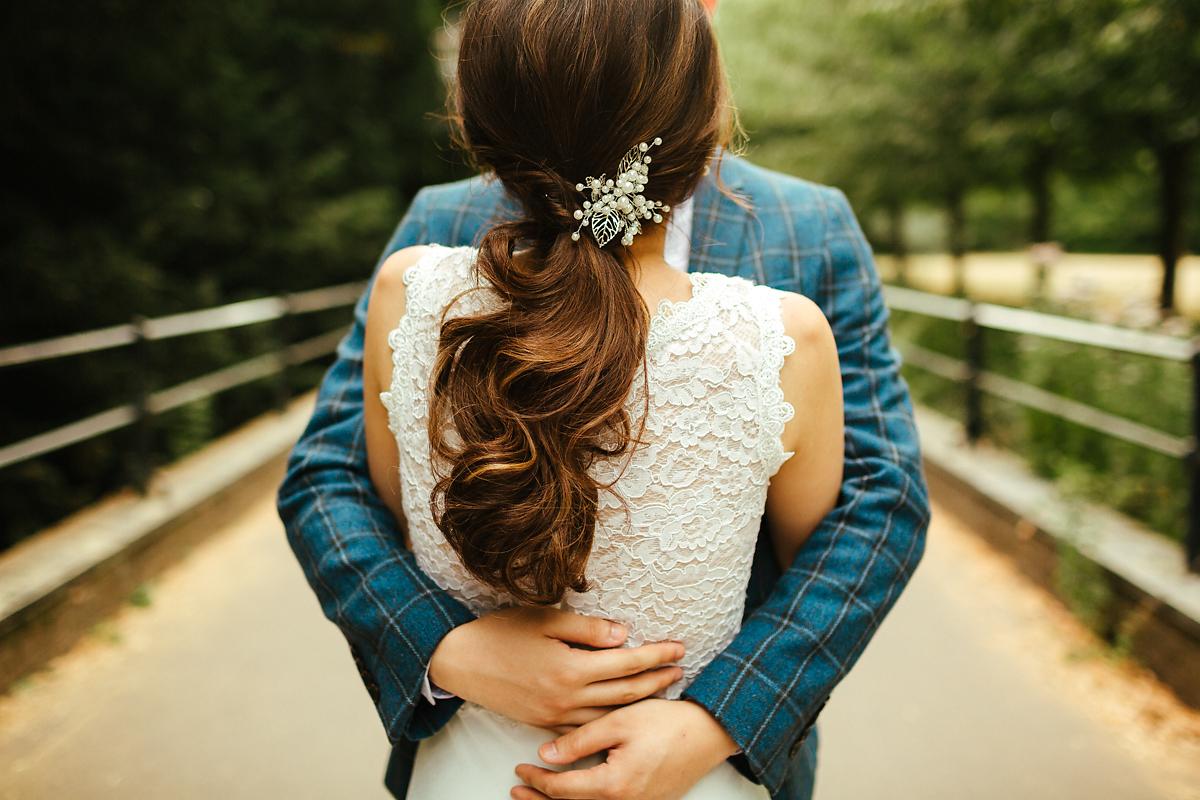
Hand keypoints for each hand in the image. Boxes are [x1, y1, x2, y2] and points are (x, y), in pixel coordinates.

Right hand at [430, 606, 685, 731]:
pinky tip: (623, 711)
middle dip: (657, 680)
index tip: (679, 647)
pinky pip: (586, 727)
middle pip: (625, 692)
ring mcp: (555, 716)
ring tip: (662, 689)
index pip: (626, 662)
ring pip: (610, 714)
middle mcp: (567, 698)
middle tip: (681, 668)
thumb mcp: (544, 620)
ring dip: (639, 702)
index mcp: (570, 669)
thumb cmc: (500, 634)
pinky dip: (611, 719)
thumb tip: (624, 634)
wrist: (459, 663)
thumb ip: (587, 629)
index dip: (656, 655)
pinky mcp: (544, 724)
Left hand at [512, 698, 740, 799]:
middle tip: (517, 790)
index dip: (537, 780)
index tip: (520, 768)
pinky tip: (574, 795)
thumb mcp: (619, 721)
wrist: (709, 733)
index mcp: (614, 785)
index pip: (562, 789)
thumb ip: (580, 740)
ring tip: (535, 797)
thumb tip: (545, 754)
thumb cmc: (666, 722)